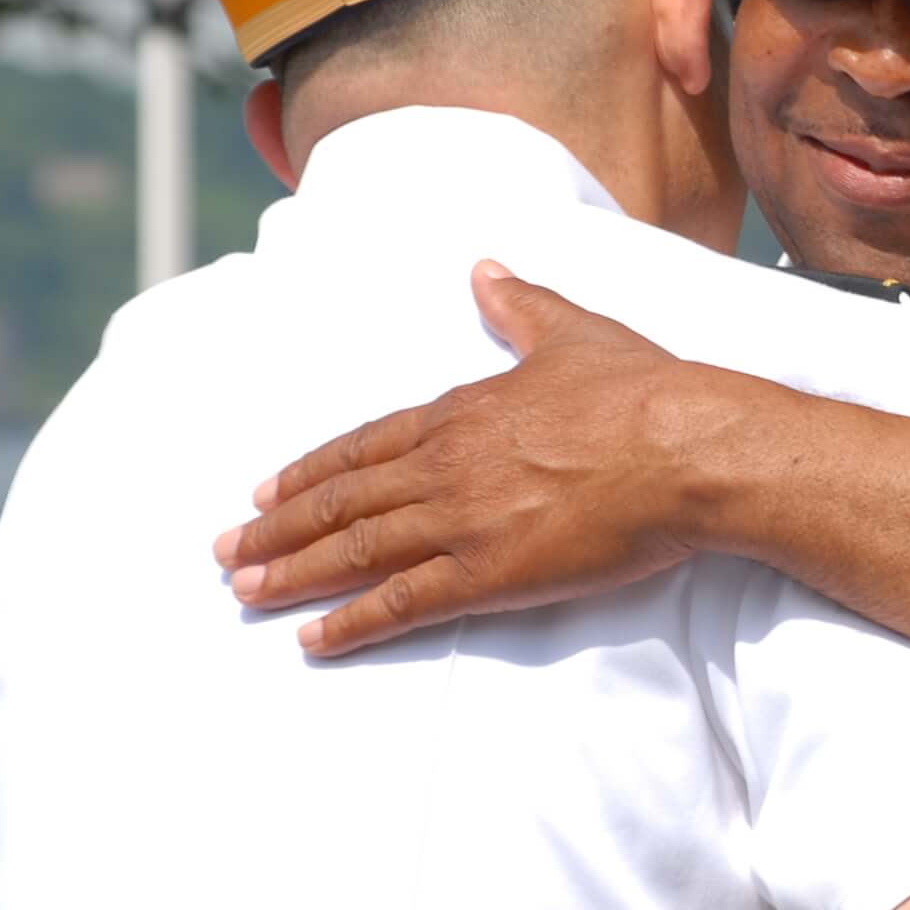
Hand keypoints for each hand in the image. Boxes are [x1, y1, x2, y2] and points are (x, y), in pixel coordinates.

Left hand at [212, 261, 730, 655]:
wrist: (684, 446)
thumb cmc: (640, 390)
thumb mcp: (572, 332)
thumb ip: (520, 306)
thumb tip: (486, 270)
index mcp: (461, 412)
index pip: (364, 445)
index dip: (310, 471)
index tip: (265, 490)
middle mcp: (445, 465)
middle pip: (342, 501)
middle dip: (276, 528)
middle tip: (224, 552)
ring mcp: (462, 520)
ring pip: (355, 551)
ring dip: (292, 573)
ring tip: (245, 592)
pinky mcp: (489, 574)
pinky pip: (403, 602)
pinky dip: (352, 622)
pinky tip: (314, 639)